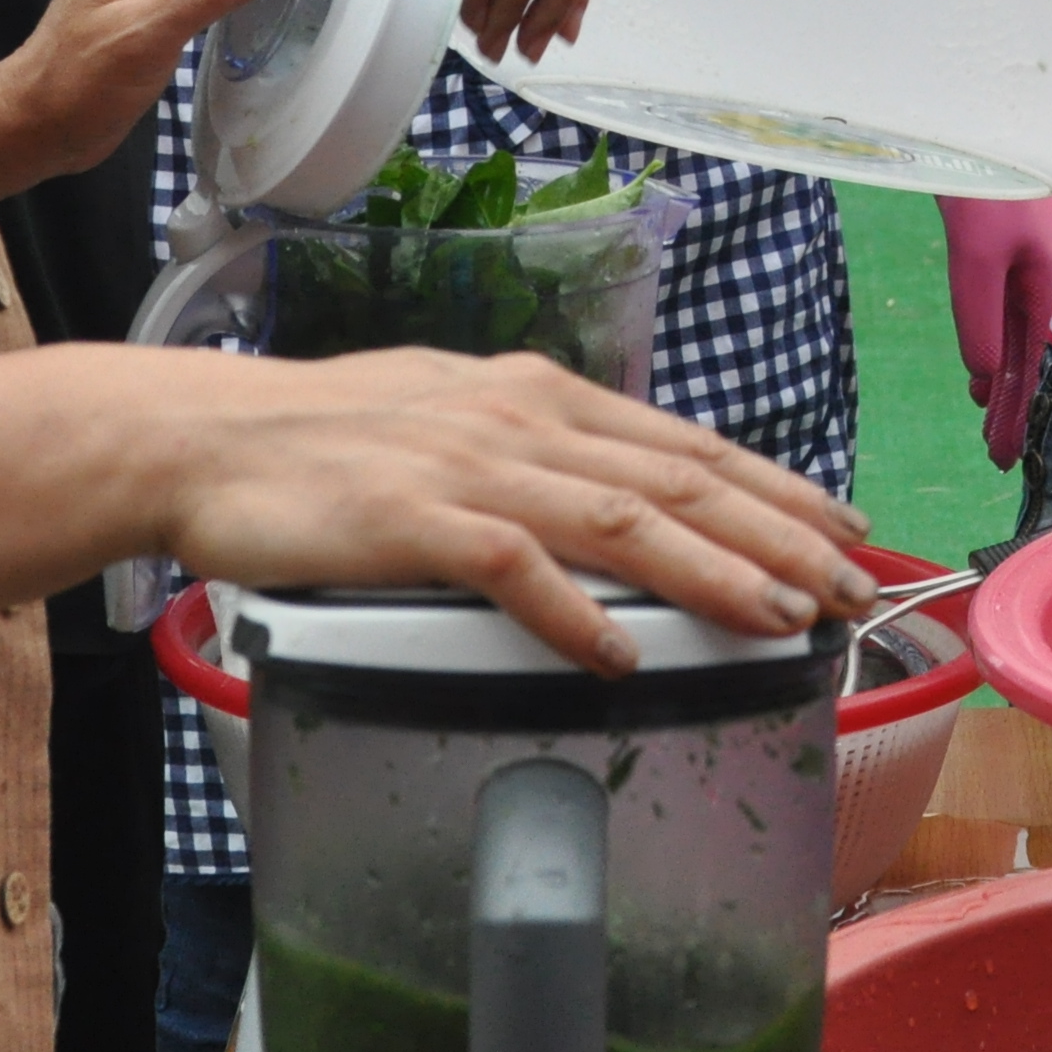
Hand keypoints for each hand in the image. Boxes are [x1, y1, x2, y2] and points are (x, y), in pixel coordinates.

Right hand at [152, 345, 875, 672]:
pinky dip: (569, 610)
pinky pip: (507, 567)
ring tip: (775, 616)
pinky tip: (618, 653)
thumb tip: (626, 497)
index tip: (843, 531)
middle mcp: (521, 423)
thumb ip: (542, 455)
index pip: (685, 444)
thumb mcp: (458, 422)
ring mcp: (467, 469)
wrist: (205, 438)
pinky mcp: (407, 520)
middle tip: (845, 589)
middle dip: (776, 535)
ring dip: (707, 572)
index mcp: (539, 398)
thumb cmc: (330, 441)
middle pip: (677, 480)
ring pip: (617, 519)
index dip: (775, 488)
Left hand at [940, 196, 1051, 469]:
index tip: (1004, 459)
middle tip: (997, 457)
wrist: (981, 121)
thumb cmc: (987, 187)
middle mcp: (1029, 279)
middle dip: (1012, 408)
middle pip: (1022, 357)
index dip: (1016, 413)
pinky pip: (996, 312)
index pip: (1027, 366)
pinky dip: (990, 344)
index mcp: (1036, 286)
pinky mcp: (990, 245)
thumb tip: (986, 377)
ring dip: (1000, 381)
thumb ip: (980, 320)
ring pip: (1009, 336)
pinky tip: (980, 358)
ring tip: (988, 419)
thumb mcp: (978, 260)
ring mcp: (1011, 263)